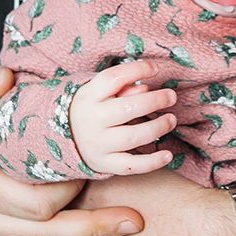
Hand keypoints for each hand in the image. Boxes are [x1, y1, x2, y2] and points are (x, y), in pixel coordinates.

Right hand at [66, 60, 181, 175]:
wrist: (63, 139)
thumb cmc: (91, 110)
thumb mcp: (98, 94)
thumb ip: (121, 88)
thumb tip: (145, 89)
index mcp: (89, 96)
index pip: (112, 78)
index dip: (137, 70)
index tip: (155, 69)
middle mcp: (91, 120)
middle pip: (127, 109)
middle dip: (154, 101)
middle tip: (171, 96)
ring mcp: (98, 144)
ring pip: (132, 137)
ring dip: (157, 128)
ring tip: (171, 119)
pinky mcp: (104, 164)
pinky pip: (131, 166)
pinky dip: (152, 162)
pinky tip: (168, 155)